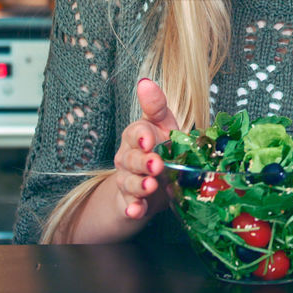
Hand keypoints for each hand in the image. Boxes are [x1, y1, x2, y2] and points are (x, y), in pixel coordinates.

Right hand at [110, 77, 178, 221]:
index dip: (142, 136)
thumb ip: (157, 106)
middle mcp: (128, 157)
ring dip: (139, 185)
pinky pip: (128, 205)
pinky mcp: (129, 202)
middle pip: (132, 158)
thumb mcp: (164, 125)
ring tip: (150, 187)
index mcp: (138, 136)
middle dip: (143, 161)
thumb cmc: (162, 148)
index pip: (137, 132)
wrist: (153, 184)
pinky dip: (132, 208)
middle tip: (156, 164)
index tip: (150, 139)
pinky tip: (135, 210)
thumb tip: (145, 82)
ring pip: (129, 182)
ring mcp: (128, 180)